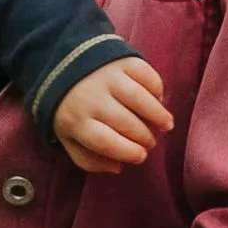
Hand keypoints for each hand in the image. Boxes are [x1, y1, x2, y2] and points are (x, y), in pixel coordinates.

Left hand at [52, 56, 171, 173]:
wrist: (62, 62)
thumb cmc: (71, 107)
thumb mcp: (68, 137)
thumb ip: (88, 158)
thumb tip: (118, 168)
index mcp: (74, 120)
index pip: (105, 142)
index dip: (128, 152)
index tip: (141, 157)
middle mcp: (91, 97)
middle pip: (126, 122)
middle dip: (144, 138)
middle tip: (151, 143)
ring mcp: (107, 76)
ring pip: (140, 99)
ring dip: (158, 116)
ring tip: (166, 126)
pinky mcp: (121, 59)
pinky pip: (146, 75)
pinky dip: (157, 89)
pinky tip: (158, 100)